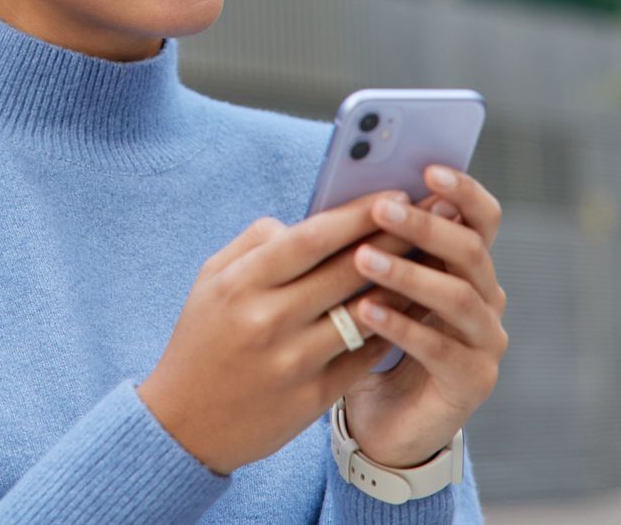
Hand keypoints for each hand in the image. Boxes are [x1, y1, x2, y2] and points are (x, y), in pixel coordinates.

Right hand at [136, 189, 437, 474]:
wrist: (185, 425)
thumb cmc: (202, 340)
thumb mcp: (211, 281)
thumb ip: (256, 243)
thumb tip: (309, 222)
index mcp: (242, 284)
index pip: (311, 238)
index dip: (358, 215)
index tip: (394, 195)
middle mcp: (269, 320)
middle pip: (347, 272)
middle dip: (397, 239)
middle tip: (435, 217)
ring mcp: (293, 362)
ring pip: (364, 314)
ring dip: (405, 284)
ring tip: (436, 261)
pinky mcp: (313, 398)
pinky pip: (365, 356)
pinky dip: (392, 329)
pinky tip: (415, 310)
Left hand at [339, 165, 506, 467]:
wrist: (380, 419)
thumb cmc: (371, 337)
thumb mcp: (369, 284)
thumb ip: (364, 244)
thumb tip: (326, 197)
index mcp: (466, 266)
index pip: (482, 218)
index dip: (463, 191)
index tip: (429, 168)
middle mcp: (486, 298)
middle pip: (471, 250)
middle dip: (426, 225)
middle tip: (383, 207)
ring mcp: (486, 342)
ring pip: (459, 297)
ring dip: (409, 273)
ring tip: (363, 258)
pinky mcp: (473, 382)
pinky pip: (440, 349)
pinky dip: (402, 326)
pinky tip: (366, 311)